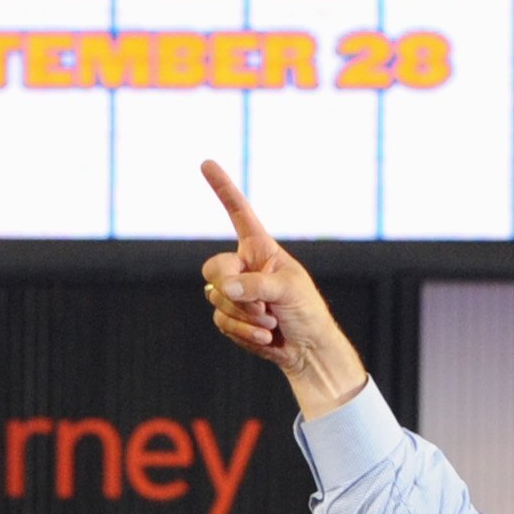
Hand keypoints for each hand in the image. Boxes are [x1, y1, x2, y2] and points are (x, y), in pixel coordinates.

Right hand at [198, 161, 370, 418]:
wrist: (306, 349)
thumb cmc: (306, 311)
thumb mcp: (288, 290)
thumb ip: (255, 285)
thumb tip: (222, 287)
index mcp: (260, 248)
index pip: (238, 213)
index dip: (223, 189)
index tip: (206, 163)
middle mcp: (243, 267)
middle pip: (214, 268)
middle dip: (232, 289)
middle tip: (261, 303)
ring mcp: (233, 293)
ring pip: (216, 299)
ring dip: (246, 317)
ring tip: (272, 321)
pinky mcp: (229, 318)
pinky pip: (220, 321)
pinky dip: (243, 333)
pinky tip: (265, 336)